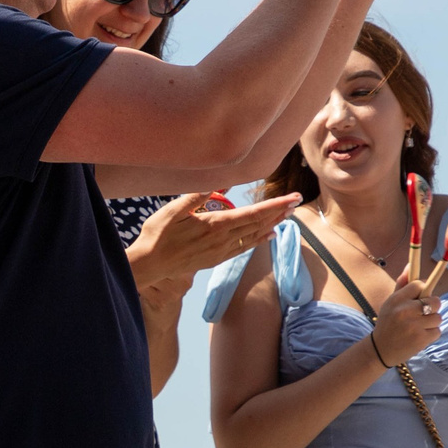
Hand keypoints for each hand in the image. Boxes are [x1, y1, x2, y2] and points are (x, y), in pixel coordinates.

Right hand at [125, 193, 298, 293]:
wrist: (149, 265)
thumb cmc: (157, 234)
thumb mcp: (173, 209)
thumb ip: (197, 195)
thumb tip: (220, 182)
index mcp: (216, 224)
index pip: (253, 213)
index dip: (275, 205)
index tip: (293, 197)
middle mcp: (223, 240)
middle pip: (258, 224)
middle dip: (279, 212)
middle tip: (297, 201)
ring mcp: (220, 252)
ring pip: (254, 237)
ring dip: (272, 224)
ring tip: (287, 215)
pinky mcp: (216, 259)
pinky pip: (244, 248)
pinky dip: (259, 240)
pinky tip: (267, 236)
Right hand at [370, 267, 444, 366]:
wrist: (381, 350)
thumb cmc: (388, 322)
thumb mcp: (390, 302)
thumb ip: (402, 284)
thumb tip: (411, 265)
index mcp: (397, 300)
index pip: (419, 285)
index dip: (424, 289)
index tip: (422, 295)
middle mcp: (405, 311)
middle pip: (435, 301)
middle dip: (433, 306)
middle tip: (425, 311)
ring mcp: (414, 326)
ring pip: (438, 317)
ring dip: (432, 321)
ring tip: (420, 325)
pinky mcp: (421, 339)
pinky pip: (437, 331)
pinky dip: (431, 333)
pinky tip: (420, 335)